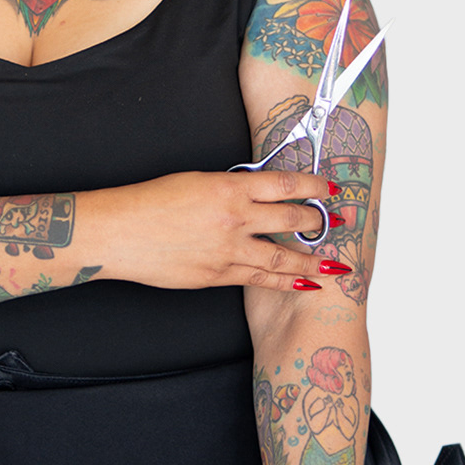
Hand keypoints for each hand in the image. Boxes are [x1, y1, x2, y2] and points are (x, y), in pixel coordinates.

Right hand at [84, 170, 336, 292]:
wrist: (120, 232)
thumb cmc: (150, 201)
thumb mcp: (196, 181)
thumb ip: (230, 189)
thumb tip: (254, 197)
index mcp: (230, 188)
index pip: (286, 184)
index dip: (314, 185)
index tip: (332, 188)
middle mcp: (235, 219)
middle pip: (293, 221)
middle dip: (323, 222)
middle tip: (344, 223)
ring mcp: (228, 251)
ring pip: (283, 259)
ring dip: (313, 261)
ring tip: (335, 264)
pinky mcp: (216, 276)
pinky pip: (260, 280)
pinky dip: (285, 282)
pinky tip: (303, 283)